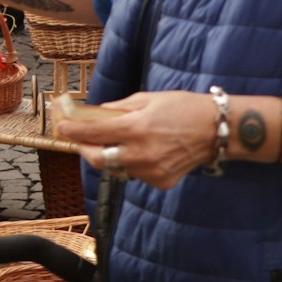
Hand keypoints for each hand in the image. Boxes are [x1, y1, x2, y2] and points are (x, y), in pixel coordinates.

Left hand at [58, 91, 218, 189]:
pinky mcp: (161, 181)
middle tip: (82, 141)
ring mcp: (151, 171)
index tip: (62, 126)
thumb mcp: (148, 99)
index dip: (73, 130)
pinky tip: (142, 152)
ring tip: (116, 143)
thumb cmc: (184, 108)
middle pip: (98, 159)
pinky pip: (136, 174)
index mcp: (136, 128)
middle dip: (85, 149)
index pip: (93, 133)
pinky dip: (132, 164)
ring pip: (117, 168)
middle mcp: (141, 153)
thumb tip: (95, 113)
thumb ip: (118, 109)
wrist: (218, 130)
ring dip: (110, 156)